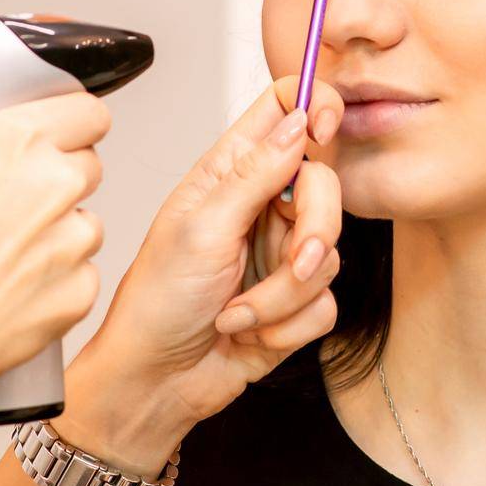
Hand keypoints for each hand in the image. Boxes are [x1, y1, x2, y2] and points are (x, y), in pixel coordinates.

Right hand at [0, 0, 112, 399]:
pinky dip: (57, 275)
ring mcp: (73, 241)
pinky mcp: (79, 291)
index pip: (86, 108)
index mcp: (16, 142)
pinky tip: (13, 281)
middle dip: (56, 170)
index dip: (66, 117)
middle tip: (5, 192)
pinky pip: (83, 272)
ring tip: (2, 242)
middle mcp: (56, 185)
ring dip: (58, 224)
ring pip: (87, 217)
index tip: (42, 131)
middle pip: (87, 160)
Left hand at [62, 76, 344, 452]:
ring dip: (284, 294)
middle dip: (316, 231)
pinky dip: (287, 325)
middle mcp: (262, 204)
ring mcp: (281, 252)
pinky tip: (247, 332)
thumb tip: (298, 120)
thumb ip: (255, 173)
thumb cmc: (156, 301)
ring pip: (331, 252)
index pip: (284, 107)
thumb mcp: (201, 228)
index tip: (323, 128)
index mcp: (231, 171)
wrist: (154, 382)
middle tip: (294, 262)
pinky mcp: (295, 301)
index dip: (313, 103)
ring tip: (238, 313)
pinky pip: (327, 303)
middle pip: (326, 183)